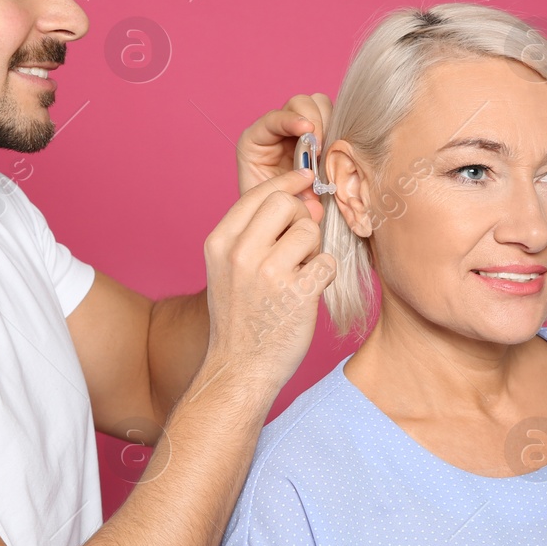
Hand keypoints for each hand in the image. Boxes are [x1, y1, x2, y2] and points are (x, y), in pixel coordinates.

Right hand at [201, 167, 335, 393]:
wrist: (240, 368)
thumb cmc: (241, 315)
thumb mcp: (228, 267)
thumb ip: (256, 231)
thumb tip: (302, 196)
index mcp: (219, 242)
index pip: (258, 193)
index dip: (287, 181)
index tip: (304, 177)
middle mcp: (240, 253)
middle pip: (285, 202)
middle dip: (300, 216)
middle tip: (299, 243)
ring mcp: (268, 273)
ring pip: (309, 231)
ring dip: (313, 250)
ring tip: (299, 274)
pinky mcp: (297, 294)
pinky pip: (327, 262)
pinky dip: (324, 275)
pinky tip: (308, 292)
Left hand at [236, 93, 333, 221]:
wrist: (282, 225)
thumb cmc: (271, 213)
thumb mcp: (271, 201)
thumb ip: (287, 188)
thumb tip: (313, 181)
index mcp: (255, 141)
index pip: (274, 118)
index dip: (292, 120)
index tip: (309, 131)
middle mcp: (278, 131)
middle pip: (300, 103)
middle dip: (315, 120)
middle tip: (322, 149)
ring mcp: (301, 132)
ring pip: (320, 106)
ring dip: (329, 124)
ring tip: (327, 152)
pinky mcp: (321, 138)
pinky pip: (336, 122)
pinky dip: (340, 132)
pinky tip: (337, 152)